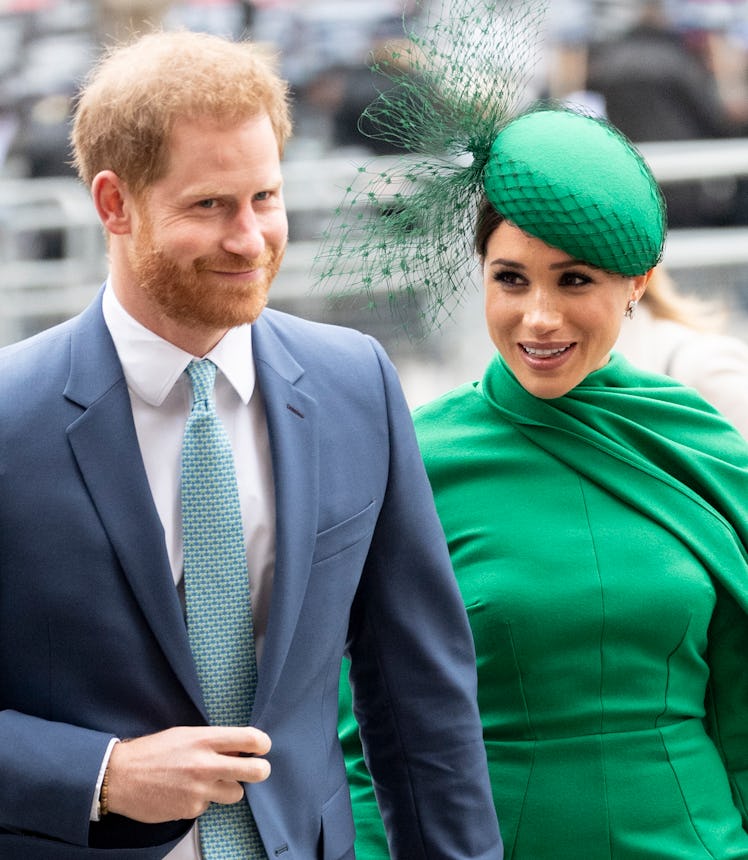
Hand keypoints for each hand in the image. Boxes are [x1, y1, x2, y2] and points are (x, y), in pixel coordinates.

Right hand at [106, 725, 271, 822]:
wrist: (119, 777)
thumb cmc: (152, 752)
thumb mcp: (185, 735)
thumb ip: (213, 741)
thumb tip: (239, 747)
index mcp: (205, 739)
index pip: (250, 739)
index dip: (263, 744)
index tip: (263, 747)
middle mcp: (206, 764)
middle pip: (256, 771)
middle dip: (261, 770)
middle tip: (257, 769)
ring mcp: (199, 790)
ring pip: (236, 793)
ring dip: (228, 788)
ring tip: (209, 781)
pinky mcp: (191, 810)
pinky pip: (209, 806)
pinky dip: (202, 801)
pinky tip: (184, 792)